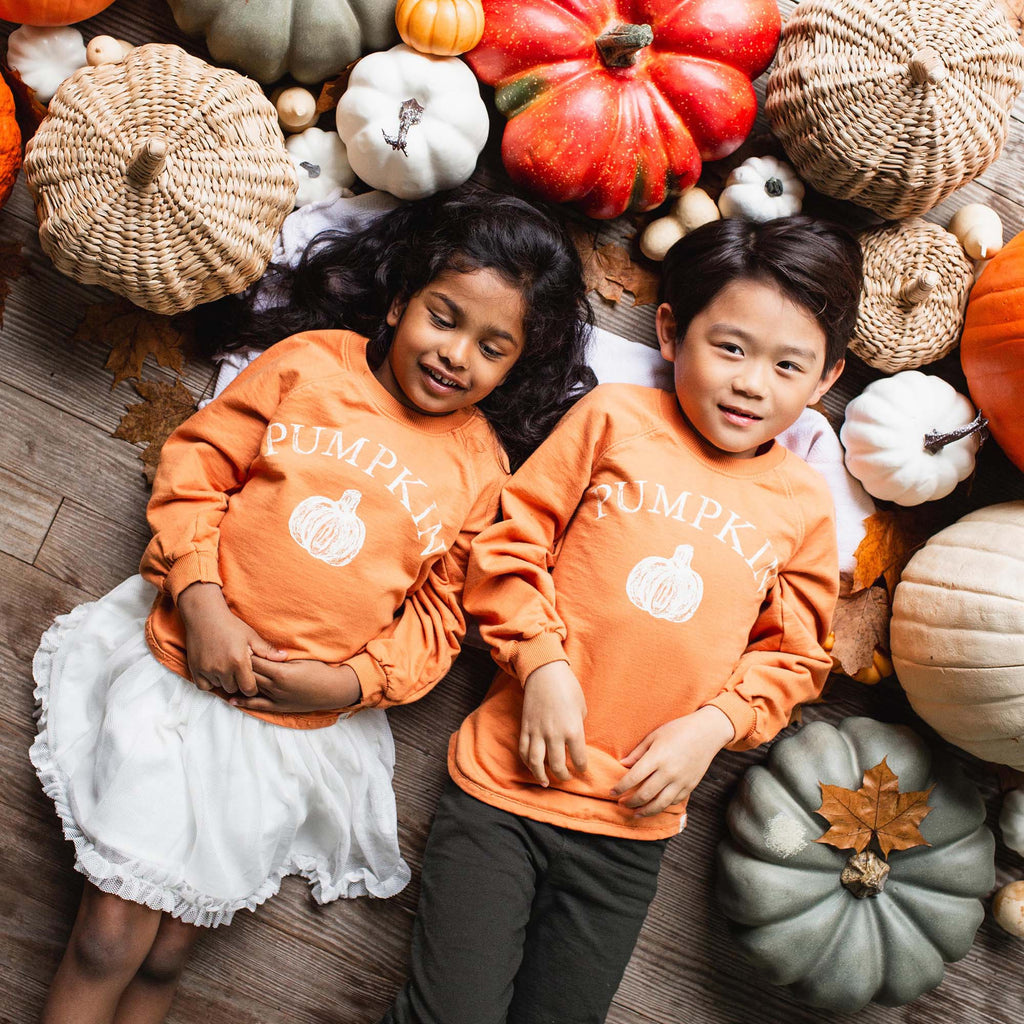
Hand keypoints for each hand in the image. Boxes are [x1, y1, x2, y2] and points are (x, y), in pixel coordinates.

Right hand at [177, 582, 281, 696]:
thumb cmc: (231, 626)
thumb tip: (284, 657)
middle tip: (238, 669)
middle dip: (238, 682)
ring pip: (220, 687)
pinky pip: (205, 686)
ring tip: (226, 666)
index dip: (252, 687)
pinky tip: (215, 670)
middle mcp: (222, 669)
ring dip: (224, 681)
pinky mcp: (195, 669)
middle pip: (234, 689)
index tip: (251, 679)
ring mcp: (207, 670)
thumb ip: (266, 650)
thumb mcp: (251, 637)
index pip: (249, 689)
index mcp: (239, 662)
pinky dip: (210, 682)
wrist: (205, 616)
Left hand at [230, 659, 361, 714]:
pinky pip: (258, 705)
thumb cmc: (319, 671)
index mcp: (281, 672)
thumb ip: (281, 658)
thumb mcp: (300, 660)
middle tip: (224, 659)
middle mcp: (275, 687)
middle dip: (237, 667)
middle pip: (250, 675)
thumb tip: (266, 652)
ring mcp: (276, 698)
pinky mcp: (279, 707)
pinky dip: (244, 703)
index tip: (234, 647)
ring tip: (223, 677)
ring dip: (237, 683)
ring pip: (251, 690)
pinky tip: (232, 699)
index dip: (244, 654)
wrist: (332, 690)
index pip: (256, 661)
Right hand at [520, 661, 587, 785]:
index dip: (582, 768)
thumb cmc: (568, 687)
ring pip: (536, 763)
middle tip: (567, 777)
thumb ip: (578, 727)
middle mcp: (554, 734)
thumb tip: (575, 742)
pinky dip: (527, 762)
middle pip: (558, 766)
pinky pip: (524, 750)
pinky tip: (533, 767)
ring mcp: (537, 731)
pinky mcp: (525, 727)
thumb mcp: (581, 708)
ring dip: (542, 776)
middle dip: (564, 776)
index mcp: (573, 729)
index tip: (582, 770)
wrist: (544, 672)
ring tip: (547, 782)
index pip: (579, 759)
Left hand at [611, 706, 734, 817]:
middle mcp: (669, 772)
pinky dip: (662, 806)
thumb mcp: (654, 736)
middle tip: (621, 803)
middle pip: (645, 794)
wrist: (707, 732)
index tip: (612, 792)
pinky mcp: (690, 786)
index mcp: (657, 757)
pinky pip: (674, 801)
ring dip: (645, 811)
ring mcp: (681, 781)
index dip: (620, 787)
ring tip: (635, 813)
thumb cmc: (678, 730)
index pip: (633, 778)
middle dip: (630, 802)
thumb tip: (622, 765)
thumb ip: (638, 753)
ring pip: (660, 804)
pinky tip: (654, 805)